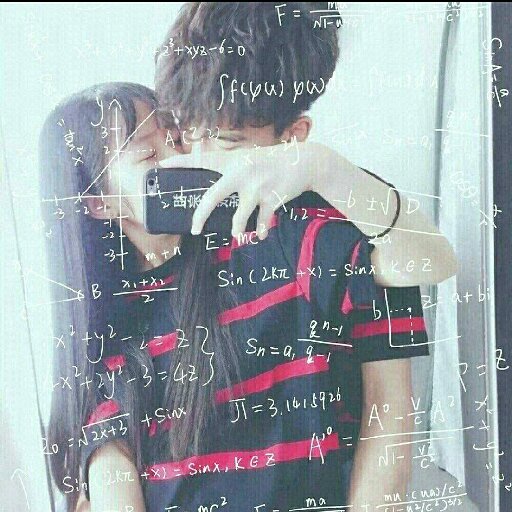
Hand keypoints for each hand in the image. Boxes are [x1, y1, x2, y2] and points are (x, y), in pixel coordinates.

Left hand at [159, 143, 314, 238]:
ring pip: (239, 216)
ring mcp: (257, 186)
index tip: (160, 167)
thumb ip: (231, 170)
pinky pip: (262, 221)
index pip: (200, 160)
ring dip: (238, 229)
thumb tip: (214, 191)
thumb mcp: (248, 159)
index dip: (179, 163)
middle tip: (195, 230)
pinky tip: (261, 234)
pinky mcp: (273, 197)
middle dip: (201, 215)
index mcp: (232, 162)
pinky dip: (261, 230)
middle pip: (213, 196)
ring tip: (238, 235)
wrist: (304, 161)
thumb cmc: (271, 162)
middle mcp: (242, 173)